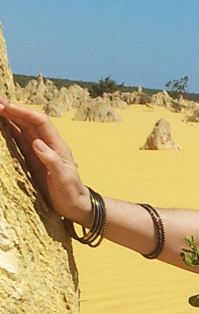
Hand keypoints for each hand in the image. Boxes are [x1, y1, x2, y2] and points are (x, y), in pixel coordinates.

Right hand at [0, 97, 91, 222]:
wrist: (76, 206)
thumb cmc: (72, 194)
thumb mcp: (64, 180)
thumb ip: (52, 162)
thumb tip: (37, 144)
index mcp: (58, 146)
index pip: (40, 122)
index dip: (24, 112)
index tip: (6, 107)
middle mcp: (48, 145)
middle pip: (29, 121)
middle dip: (13, 110)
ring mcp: (39, 151)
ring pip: (23, 129)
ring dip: (9, 117)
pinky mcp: (32, 159)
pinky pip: (19, 141)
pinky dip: (9, 131)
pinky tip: (0, 126)